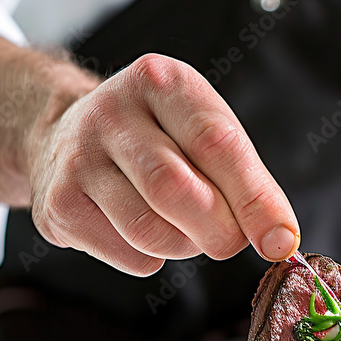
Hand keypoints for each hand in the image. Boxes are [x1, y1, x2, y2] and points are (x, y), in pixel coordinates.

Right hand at [27, 54, 299, 274]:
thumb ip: (246, 179)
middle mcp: (112, 112)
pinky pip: (129, 256)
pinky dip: (154, 258)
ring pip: (150, 231)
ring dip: (186, 246)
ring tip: (184, 228)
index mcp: (161, 81)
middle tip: (230, 240)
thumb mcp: (201, 131)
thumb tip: (280, 240)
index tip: (281, 241)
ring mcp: (78, 158)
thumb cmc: (156, 138)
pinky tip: (145, 230)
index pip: (216, 143)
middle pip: (176, 191)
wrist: (62, 136)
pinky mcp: (59, 205)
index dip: (255, 199)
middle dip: (219, 231)